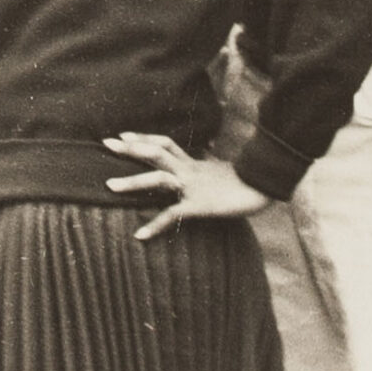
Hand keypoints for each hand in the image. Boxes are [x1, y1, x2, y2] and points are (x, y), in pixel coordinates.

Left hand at [104, 134, 270, 239]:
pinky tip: (140, 236)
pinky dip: (154, 225)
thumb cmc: (248, 182)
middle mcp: (190, 170)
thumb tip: (207, 164)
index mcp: (194, 163)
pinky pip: (172, 215)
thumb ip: (210, 169)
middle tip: (106, 143)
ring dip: (132, 181)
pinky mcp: (198, 205)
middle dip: (130, 148)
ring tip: (109, 186)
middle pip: (156, 152)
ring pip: (158, 178)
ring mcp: (193, 187)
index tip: (124, 135)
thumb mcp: (224, 173)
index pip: (165, 144)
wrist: (265, 187)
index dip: (144, 138)